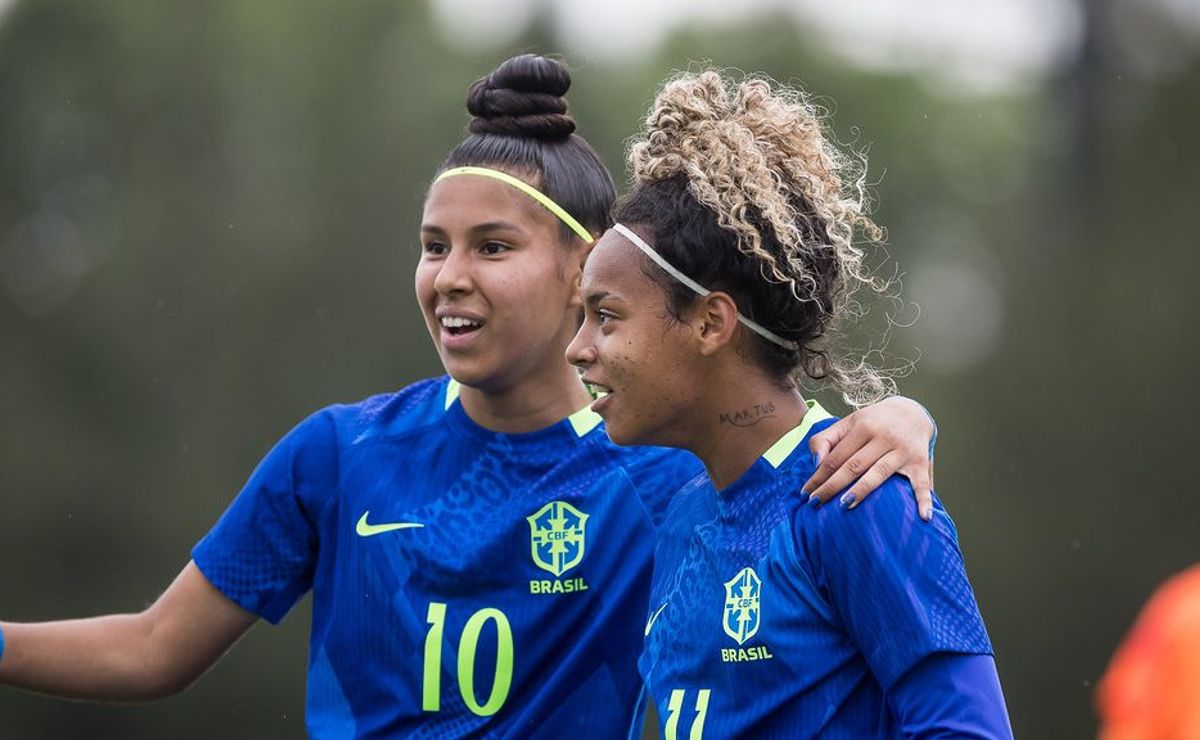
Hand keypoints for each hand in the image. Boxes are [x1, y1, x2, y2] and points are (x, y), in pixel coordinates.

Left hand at [802, 396, 935, 520]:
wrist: (913, 412)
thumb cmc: (873, 422)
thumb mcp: (848, 423)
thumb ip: (826, 439)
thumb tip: (815, 463)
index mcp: (863, 427)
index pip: (835, 456)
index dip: (818, 476)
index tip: (805, 494)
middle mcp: (883, 437)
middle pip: (853, 466)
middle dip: (832, 486)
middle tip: (815, 504)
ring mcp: (902, 451)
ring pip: (879, 473)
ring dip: (862, 490)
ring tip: (845, 506)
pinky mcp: (920, 463)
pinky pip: (923, 484)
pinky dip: (924, 500)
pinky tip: (923, 518)